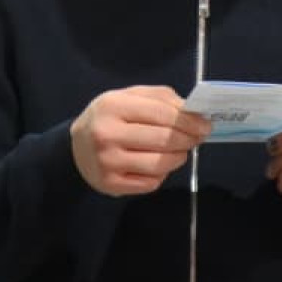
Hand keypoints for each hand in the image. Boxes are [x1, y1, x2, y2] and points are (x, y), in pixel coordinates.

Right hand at [70, 86, 210, 196]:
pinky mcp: (111, 184)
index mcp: (112, 106)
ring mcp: (108, 162)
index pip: (161, 113)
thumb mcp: (130, 97)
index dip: (188, 121)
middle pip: (163, 139)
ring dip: (178, 158)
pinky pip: (151, 183)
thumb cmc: (110, 118)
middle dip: (188, 140)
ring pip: (160, 164)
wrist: (76, 147)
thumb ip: (162, 99)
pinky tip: (157, 165)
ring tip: (179, 151)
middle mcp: (106, 134)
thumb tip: (194, 113)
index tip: (205, 126)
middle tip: (197, 139)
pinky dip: (162, 174)